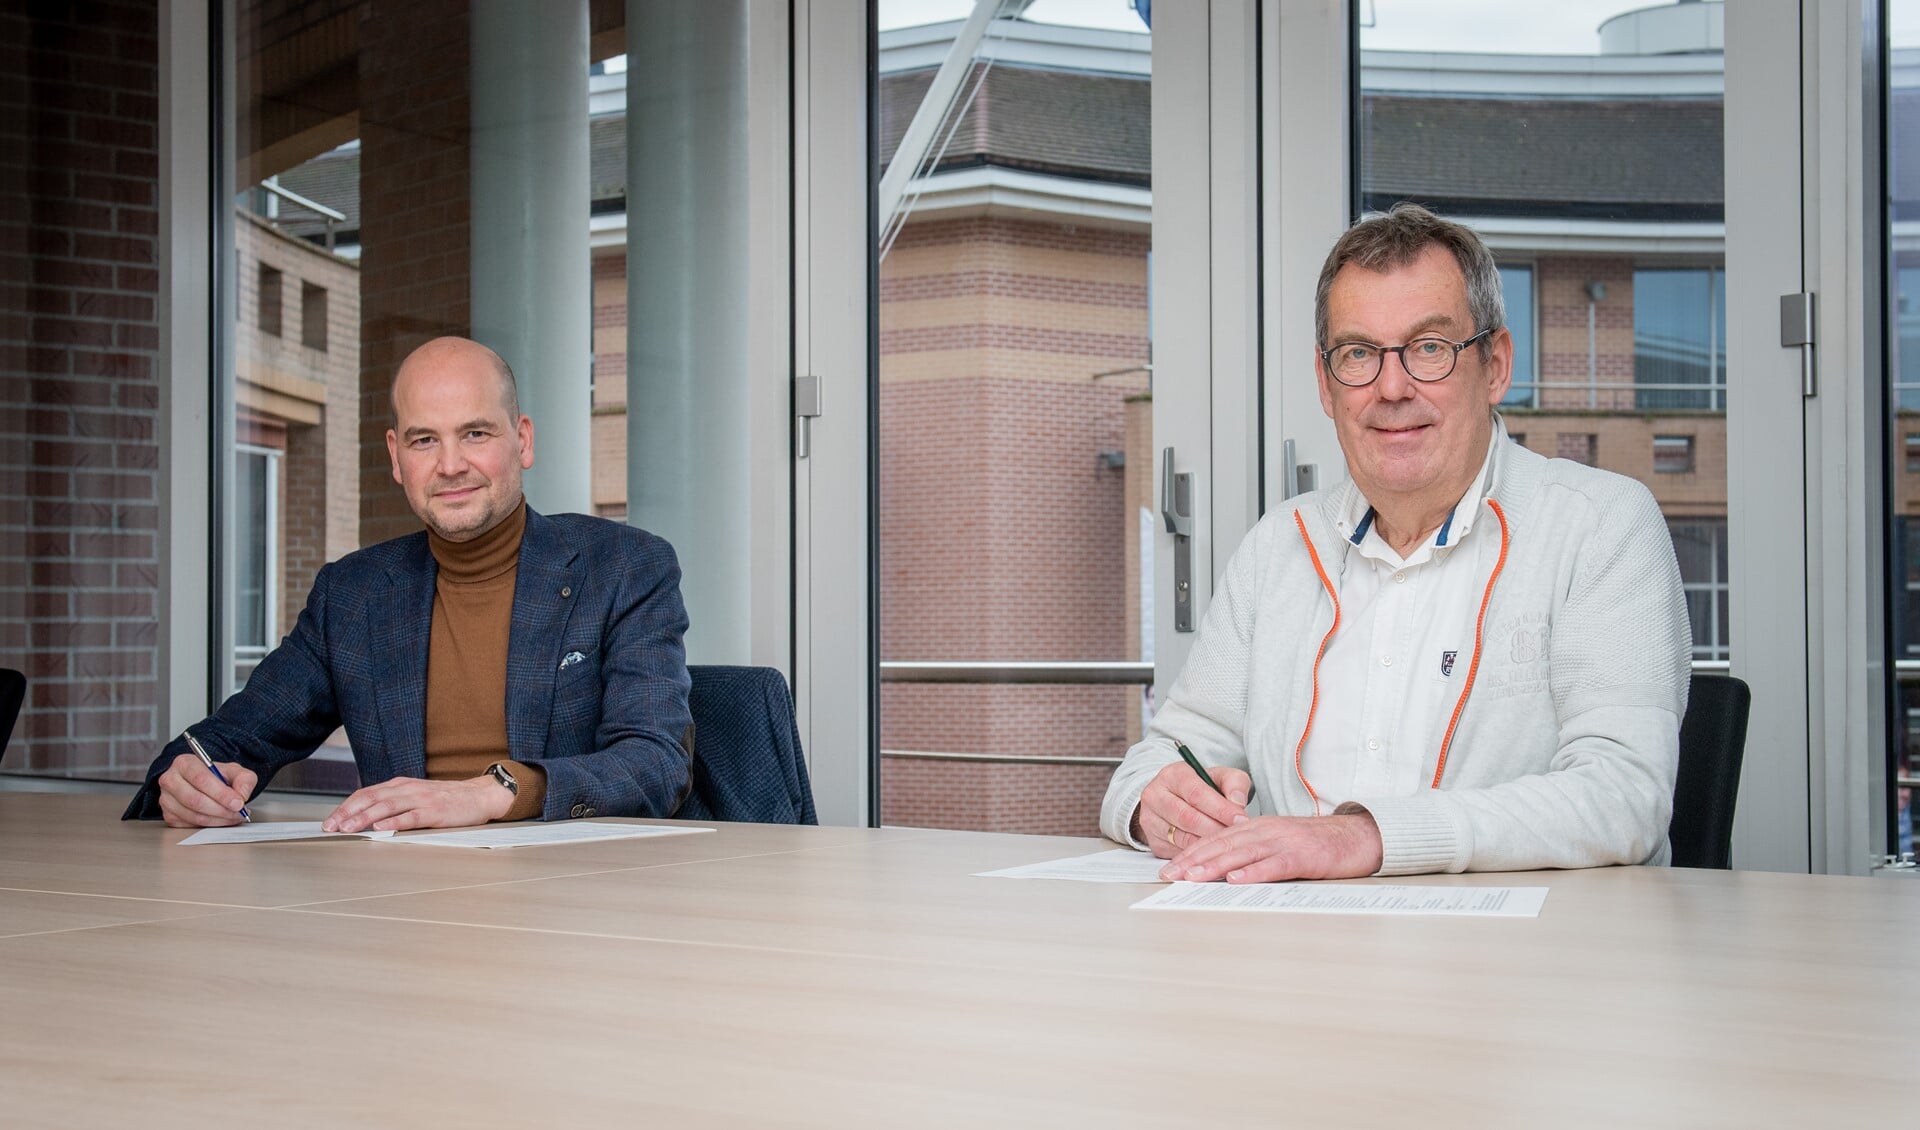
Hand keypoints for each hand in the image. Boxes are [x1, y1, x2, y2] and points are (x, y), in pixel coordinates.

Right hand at [156, 753, 258, 827]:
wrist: (203, 783)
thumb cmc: (215, 776)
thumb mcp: (234, 770)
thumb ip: (244, 779)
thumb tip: (242, 795)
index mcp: (185, 763)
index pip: (201, 779)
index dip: (221, 794)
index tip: (238, 803)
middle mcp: (171, 780)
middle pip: (195, 800)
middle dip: (221, 810)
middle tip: (239, 813)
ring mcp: (166, 799)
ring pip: (193, 815)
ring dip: (217, 820)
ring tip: (233, 816)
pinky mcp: (168, 815)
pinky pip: (190, 825)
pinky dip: (209, 825)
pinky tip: (221, 820)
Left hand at [323, 776, 513, 832]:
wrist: (480, 795)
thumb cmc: (447, 799)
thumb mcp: (416, 795)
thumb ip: (394, 802)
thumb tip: (365, 818)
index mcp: (400, 784)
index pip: (366, 793)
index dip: (345, 806)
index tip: (330, 822)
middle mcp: (408, 789)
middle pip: (371, 798)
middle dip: (348, 813)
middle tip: (331, 827)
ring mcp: (422, 799)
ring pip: (387, 806)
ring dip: (365, 818)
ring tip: (349, 828)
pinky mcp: (436, 812)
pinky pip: (411, 817)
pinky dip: (394, 822)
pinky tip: (381, 829)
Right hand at [1134, 760, 1251, 859]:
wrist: (1176, 800)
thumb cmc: (1203, 789)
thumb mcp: (1221, 777)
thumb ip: (1234, 783)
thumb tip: (1237, 803)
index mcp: (1172, 775)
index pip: (1197, 793)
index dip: (1221, 809)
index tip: (1241, 819)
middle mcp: (1155, 796)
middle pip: (1188, 818)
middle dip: (1216, 829)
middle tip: (1237, 836)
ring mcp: (1150, 820)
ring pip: (1182, 838)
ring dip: (1208, 845)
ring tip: (1228, 845)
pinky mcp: (1152, 841)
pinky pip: (1177, 853)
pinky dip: (1198, 855)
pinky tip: (1213, 853)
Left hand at [1159, 811, 1383, 882]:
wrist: (1357, 837)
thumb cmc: (1318, 845)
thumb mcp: (1279, 841)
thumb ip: (1254, 850)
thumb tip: (1224, 868)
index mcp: (1258, 827)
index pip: (1217, 839)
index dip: (1191, 852)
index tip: (1170, 868)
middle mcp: (1266, 831)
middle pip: (1223, 845)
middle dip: (1193, 860)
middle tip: (1170, 875)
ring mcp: (1284, 843)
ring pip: (1243, 853)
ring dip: (1215, 866)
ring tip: (1192, 877)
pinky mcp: (1303, 857)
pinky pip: (1274, 865)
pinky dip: (1254, 873)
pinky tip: (1236, 881)